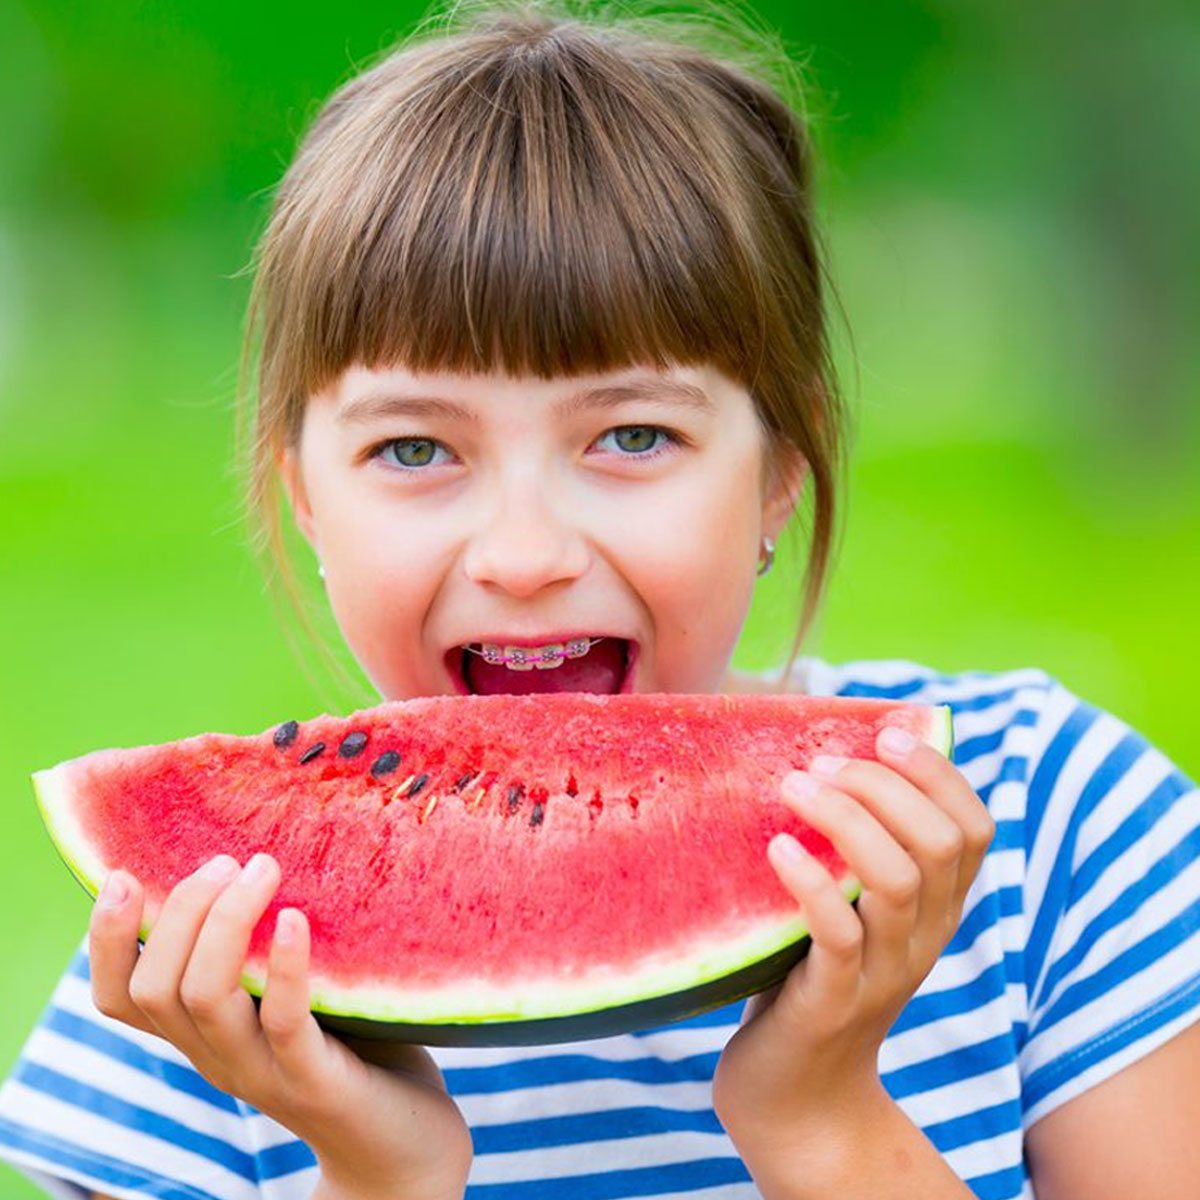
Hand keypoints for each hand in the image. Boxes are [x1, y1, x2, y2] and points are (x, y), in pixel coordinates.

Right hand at [88, 854, 471, 1199]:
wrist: (401, 1146)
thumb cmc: (353, 1049)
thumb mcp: (293, 996)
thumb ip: (268, 949)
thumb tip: (257, 858)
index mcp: (202, 1036)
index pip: (120, 997)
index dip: (105, 939)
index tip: (122, 874)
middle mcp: (217, 1056)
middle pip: (155, 987)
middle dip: (178, 910)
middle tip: (226, 861)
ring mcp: (261, 1071)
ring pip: (203, 999)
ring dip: (226, 923)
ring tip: (261, 868)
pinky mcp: (315, 1080)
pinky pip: (285, 1022)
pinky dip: (286, 967)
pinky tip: (297, 919)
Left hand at [712, 726, 994, 1154]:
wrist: (798, 1093)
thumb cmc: (812, 974)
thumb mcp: (850, 908)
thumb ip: (856, 848)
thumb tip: (827, 752)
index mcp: (935, 909)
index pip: (973, 828)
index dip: (940, 773)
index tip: (887, 736)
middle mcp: (922, 937)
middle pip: (937, 844)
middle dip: (883, 787)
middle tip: (819, 763)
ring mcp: (883, 971)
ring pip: (894, 881)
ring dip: (845, 820)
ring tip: (793, 785)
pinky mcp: (832, 1000)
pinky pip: (837, 935)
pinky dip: (810, 882)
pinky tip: (776, 848)